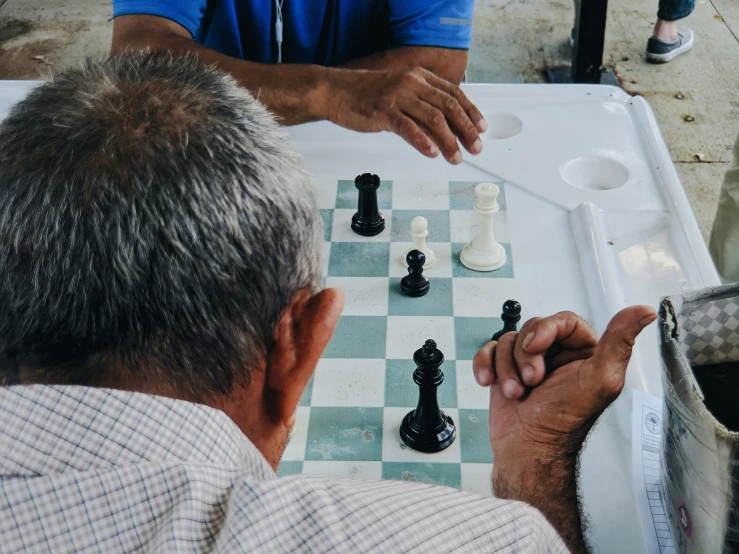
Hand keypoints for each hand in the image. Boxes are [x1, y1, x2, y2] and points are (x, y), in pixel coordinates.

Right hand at [324, 67, 486, 163]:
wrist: (337, 91)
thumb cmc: (367, 95)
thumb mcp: (401, 93)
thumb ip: (422, 105)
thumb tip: (445, 126)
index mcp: (419, 77)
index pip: (453, 94)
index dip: (471, 112)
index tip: (481, 128)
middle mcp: (412, 83)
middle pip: (448, 106)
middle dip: (465, 129)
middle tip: (475, 146)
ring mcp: (398, 96)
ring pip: (432, 119)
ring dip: (447, 140)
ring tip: (455, 157)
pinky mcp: (383, 112)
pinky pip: (408, 127)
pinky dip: (422, 141)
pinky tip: (431, 152)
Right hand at [473, 306, 655, 461]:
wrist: (527, 450)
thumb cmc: (563, 422)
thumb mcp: (599, 379)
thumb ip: (620, 341)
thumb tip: (644, 311)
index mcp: (585, 353)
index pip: (563, 320)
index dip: (545, 329)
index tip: (536, 346)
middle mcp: (558, 355)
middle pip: (532, 327)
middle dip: (525, 356)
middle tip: (533, 381)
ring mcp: (528, 363)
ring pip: (508, 340)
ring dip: (507, 368)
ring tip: (518, 393)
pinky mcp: (505, 371)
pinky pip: (489, 351)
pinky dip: (486, 366)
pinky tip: (491, 383)